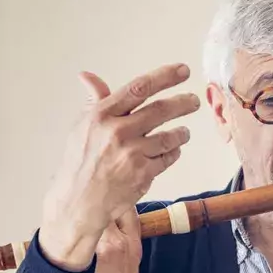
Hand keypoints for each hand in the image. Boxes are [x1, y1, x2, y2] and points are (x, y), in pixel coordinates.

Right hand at [39, 64, 198, 270]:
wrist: (79, 202)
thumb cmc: (79, 163)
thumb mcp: (81, 128)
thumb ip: (94, 101)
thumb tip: (87, 76)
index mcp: (101, 115)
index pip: (139, 88)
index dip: (165, 76)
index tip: (182, 70)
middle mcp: (117, 132)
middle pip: (161, 110)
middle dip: (183, 103)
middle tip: (193, 101)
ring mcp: (132, 154)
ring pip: (170, 136)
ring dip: (182, 133)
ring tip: (183, 132)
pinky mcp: (143, 174)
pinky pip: (168, 158)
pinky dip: (173, 153)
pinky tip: (171, 152)